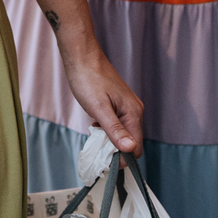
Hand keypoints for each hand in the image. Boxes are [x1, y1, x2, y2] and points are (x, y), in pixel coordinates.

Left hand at [58, 40, 143, 154]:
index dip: (121, 158)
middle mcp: (135, 110)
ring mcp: (127, 106)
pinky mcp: (119, 103)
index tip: (104, 161)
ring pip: (123, 133)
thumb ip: (114, 130)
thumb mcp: (99, 108)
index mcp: (133, 113)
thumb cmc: (88, 79)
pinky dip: (107, 129)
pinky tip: (94, 123)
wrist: (81, 55)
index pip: (135, 148)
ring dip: (109, 139)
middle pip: (131, 142)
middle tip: (96, 148)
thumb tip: (130, 149)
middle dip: (115, 150)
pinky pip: (117, 124)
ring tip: (93, 135)